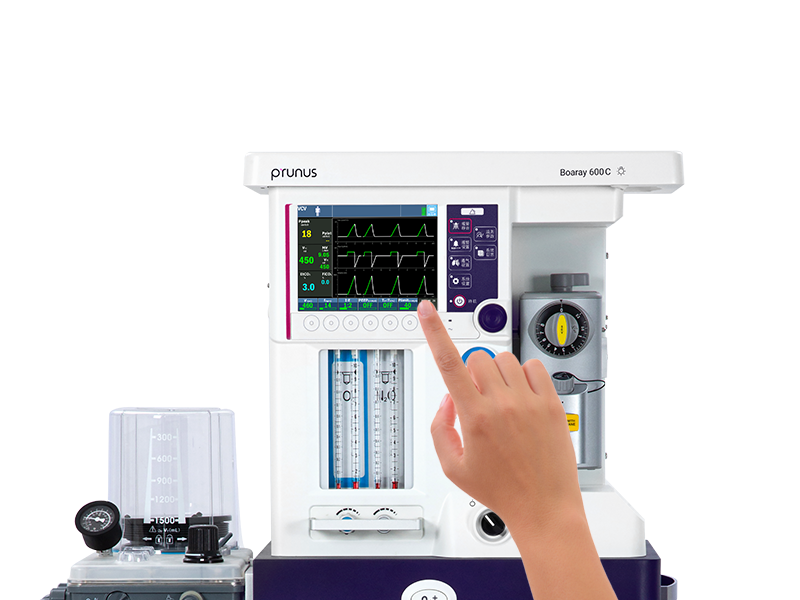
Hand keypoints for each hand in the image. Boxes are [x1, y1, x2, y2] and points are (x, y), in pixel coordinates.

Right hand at [417, 300, 584, 536]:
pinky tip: (522, 396)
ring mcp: (529, 402)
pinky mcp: (552, 404)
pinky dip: (525, 375)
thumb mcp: (453, 467)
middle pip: (478, 358)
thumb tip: (448, 399)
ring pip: (506, 360)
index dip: (434, 332)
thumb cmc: (500, 490)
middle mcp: (502, 404)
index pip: (448, 363)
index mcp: (474, 417)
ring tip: (503, 401)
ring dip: (498, 373)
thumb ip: (440, 428)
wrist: (543, 506)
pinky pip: (535, 367)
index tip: (427, 311)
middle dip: (472, 371)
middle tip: (478, 396)